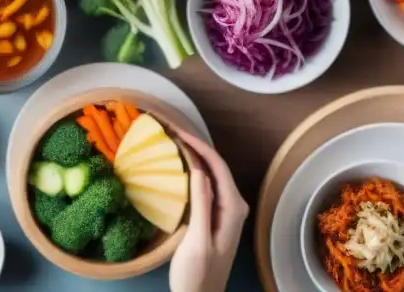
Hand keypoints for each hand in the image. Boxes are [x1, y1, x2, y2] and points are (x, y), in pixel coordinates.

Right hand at [169, 130, 249, 291]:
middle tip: (170, 129)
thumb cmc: (197, 275)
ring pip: (211, 173)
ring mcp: (226, 210)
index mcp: (233, 208)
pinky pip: (207, 184)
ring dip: (194, 155)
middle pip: (216, 165)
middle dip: (195, 144)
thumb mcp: (197, 240)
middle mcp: (234, 205)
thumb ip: (202, 204)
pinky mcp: (216, 215)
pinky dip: (193, 169)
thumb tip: (199, 169)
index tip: (175, 130)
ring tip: (172, 140)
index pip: (217, 166)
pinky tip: (179, 164)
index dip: (198, 144)